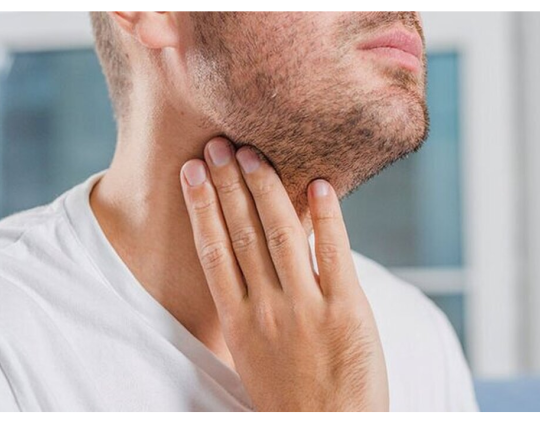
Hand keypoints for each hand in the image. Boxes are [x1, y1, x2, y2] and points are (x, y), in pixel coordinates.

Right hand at [180, 138, 388, 412]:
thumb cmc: (289, 397)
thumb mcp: (254, 355)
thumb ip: (251, 309)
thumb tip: (248, 267)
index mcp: (238, 321)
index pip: (213, 251)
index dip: (202, 206)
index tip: (193, 171)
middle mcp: (266, 309)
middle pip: (242, 233)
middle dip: (229, 184)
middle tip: (219, 143)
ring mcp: (306, 308)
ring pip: (281, 235)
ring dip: (266, 189)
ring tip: (254, 154)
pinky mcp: (346, 311)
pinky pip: (334, 254)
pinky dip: (328, 217)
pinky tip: (320, 185)